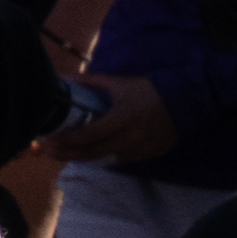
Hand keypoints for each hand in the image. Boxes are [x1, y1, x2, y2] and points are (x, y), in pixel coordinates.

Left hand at [55, 73, 178, 170]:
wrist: (188, 99)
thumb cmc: (151, 89)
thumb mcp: (120, 83)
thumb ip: (91, 81)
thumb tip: (65, 77)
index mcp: (123, 117)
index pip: (88, 136)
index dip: (66, 141)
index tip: (48, 142)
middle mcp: (131, 137)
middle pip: (93, 153)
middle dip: (68, 154)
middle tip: (49, 152)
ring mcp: (142, 149)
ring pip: (106, 158)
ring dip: (85, 156)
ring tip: (66, 152)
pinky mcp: (150, 155)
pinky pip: (122, 159)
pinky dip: (106, 156)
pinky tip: (93, 151)